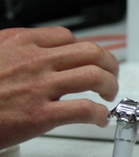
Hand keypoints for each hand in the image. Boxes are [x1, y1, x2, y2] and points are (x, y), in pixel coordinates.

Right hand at [0, 26, 118, 148]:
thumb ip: (12, 50)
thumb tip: (29, 51)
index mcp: (20, 42)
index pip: (67, 37)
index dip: (84, 50)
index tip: (88, 60)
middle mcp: (35, 60)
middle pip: (91, 52)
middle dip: (108, 64)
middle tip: (109, 76)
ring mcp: (40, 87)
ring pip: (94, 76)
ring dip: (109, 85)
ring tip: (108, 95)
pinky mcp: (41, 115)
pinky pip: (84, 109)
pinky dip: (99, 114)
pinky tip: (98, 119)